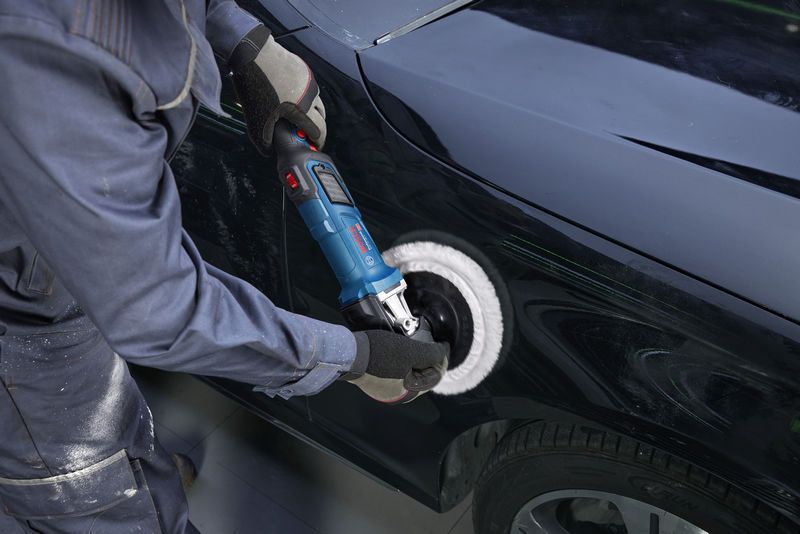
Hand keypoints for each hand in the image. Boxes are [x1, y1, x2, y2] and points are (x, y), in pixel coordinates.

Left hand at [229, 25, 325, 151]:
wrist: (252, 54)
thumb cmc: (256, 86)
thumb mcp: (256, 122)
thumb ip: (264, 141)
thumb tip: (268, 150)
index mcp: (303, 111)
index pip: (320, 132)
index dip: (317, 141)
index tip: (313, 144)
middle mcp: (310, 96)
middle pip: (321, 117)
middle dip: (315, 126)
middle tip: (304, 131)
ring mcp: (308, 81)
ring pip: (315, 101)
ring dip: (310, 109)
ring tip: (294, 112)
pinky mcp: (303, 69)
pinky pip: (308, 87)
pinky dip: (302, 94)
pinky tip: (287, 94)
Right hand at [342, 330, 448, 403]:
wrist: (347, 352)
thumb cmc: (377, 354)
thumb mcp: (411, 352)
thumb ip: (431, 354)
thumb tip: (444, 352)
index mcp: (408, 393)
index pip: (435, 376)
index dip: (442, 358)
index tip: (443, 345)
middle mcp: (397, 393)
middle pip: (423, 374)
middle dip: (429, 357)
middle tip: (432, 342)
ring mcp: (385, 386)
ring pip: (409, 370)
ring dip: (415, 356)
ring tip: (417, 341)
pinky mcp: (375, 376)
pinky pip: (396, 367)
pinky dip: (402, 357)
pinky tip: (401, 345)